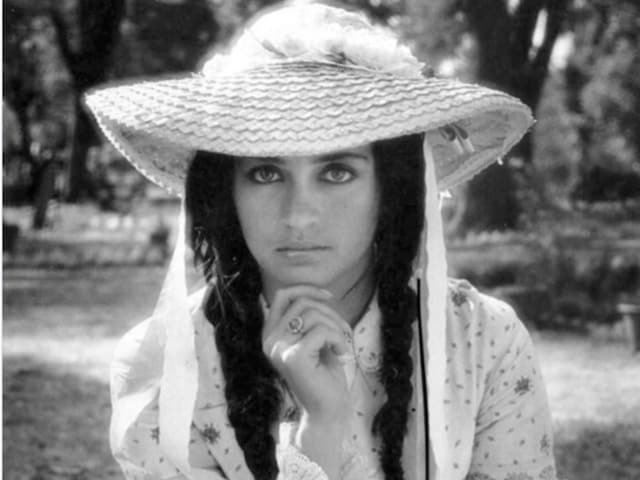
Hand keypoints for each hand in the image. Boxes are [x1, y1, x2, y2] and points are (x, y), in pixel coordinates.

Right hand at [262, 285, 352, 423]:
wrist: (327, 411)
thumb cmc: (324, 375)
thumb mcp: (314, 339)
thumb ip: (309, 318)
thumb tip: (320, 293)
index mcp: (270, 334)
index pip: (282, 295)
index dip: (307, 289)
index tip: (329, 297)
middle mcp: (269, 340)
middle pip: (302, 302)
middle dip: (330, 312)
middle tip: (344, 331)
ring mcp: (279, 349)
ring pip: (313, 314)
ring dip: (336, 326)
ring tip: (342, 344)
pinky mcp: (293, 357)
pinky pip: (322, 331)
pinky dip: (338, 338)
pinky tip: (341, 353)